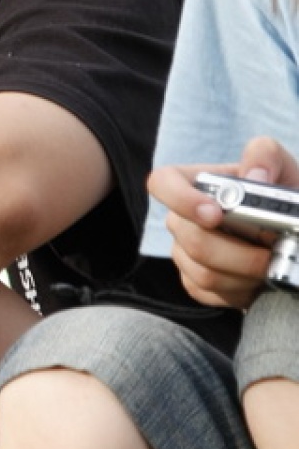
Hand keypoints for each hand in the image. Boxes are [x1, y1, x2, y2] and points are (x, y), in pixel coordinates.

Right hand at [149, 136, 298, 308]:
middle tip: (272, 250)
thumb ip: (265, 155)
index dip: (180, 199)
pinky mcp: (193, 282)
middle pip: (191, 239)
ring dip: (243, 274)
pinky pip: (207, 293)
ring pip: (202, 272)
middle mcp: (182, 219)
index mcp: (195, 184)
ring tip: (270, 266)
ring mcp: (184, 252)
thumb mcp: (281, 167)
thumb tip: (253, 177)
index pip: (162, 183)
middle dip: (237, 252)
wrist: (289, 232)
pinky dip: (239, 291)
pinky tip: (257, 281)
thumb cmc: (281, 196)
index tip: (215, 214)